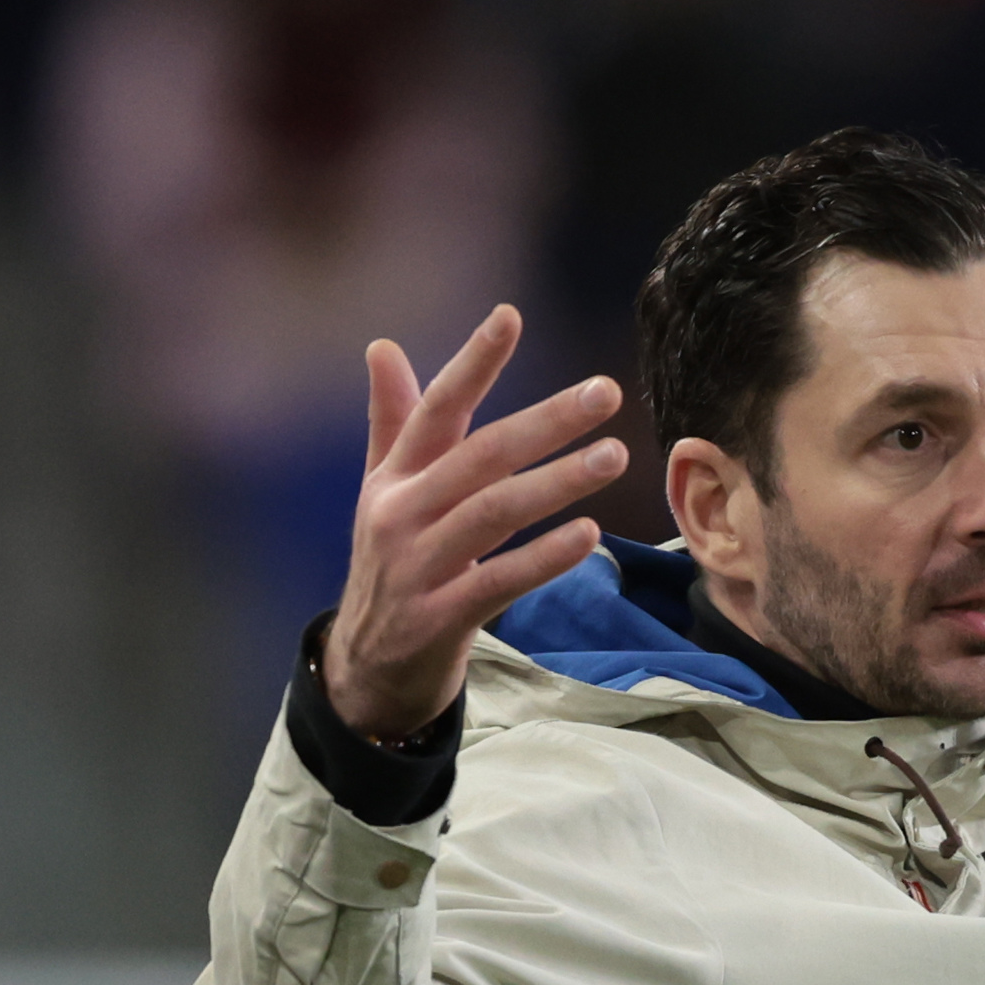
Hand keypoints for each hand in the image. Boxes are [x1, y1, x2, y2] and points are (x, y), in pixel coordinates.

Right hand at [325, 305, 623, 742]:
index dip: (472, 363)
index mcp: (393, 477)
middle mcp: (400, 514)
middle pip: (480, 455)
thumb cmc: (393, 565)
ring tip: (614, 455)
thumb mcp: (383, 492)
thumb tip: (382, 346)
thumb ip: (393, 421)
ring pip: (494, 513)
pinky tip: (590, 535)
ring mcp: (417, 568)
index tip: (510, 316)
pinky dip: (544, 558)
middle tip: (605, 392)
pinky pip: (498, 581)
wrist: (370, 668)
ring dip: (557, 482)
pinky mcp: (439, 618)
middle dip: (546, 420)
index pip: (436, 408)